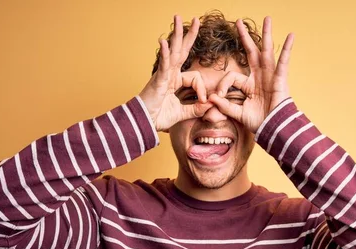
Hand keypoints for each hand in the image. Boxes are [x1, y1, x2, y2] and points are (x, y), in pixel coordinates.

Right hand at [139, 15, 213, 131]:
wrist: (144, 123)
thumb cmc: (159, 116)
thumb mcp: (183, 113)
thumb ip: (197, 109)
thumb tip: (211, 104)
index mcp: (176, 81)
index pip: (195, 77)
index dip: (202, 89)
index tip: (204, 101)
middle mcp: (170, 74)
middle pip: (182, 51)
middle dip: (189, 35)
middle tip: (197, 19)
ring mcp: (163, 75)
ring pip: (173, 52)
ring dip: (176, 35)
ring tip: (177, 18)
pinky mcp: (157, 80)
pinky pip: (163, 65)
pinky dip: (165, 54)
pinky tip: (164, 42)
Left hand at [208, 16, 294, 132]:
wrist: (274, 129)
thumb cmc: (259, 122)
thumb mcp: (238, 113)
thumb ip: (225, 106)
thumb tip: (210, 98)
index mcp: (249, 85)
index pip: (231, 77)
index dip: (223, 86)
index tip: (217, 97)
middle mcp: (259, 77)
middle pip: (251, 52)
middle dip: (244, 37)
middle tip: (238, 22)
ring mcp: (270, 76)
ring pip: (267, 51)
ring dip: (267, 34)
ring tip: (267, 19)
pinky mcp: (280, 79)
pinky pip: (284, 62)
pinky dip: (287, 49)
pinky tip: (291, 35)